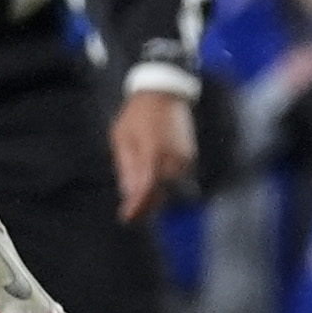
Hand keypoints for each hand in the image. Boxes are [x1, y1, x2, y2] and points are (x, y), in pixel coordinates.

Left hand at [112, 87, 195, 219]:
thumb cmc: (136, 115)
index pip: (147, 189)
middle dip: (146, 205)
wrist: (163, 94)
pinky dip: (165, 185)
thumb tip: (128, 193)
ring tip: (139, 202)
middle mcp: (173, 159)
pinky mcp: (190, 157)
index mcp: (152, 152)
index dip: (138, 206)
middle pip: (161, 193)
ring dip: (156, 197)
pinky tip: (153, 187)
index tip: (126, 217)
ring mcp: (184, 159)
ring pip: (170, 188)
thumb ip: (126, 166)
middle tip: (130, 214)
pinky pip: (177, 179)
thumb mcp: (121, 137)